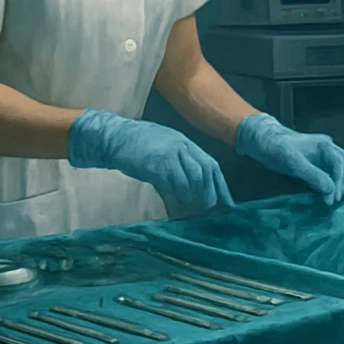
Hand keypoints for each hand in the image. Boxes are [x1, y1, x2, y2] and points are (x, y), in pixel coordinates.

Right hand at [69, 109, 233, 208]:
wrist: (116, 137)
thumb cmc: (141, 145)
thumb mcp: (166, 147)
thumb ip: (180, 163)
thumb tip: (194, 186)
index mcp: (186, 143)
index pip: (211, 165)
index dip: (220, 185)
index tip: (227, 201)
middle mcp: (181, 147)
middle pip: (205, 171)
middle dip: (210, 191)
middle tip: (210, 206)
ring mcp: (168, 155)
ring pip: (192, 176)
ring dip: (195, 193)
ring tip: (193, 202)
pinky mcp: (154, 164)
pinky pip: (171, 181)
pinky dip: (176, 191)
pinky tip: (176, 197)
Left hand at [235, 113, 343, 204]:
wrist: (262, 141)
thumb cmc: (276, 148)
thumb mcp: (293, 163)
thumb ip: (313, 175)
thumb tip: (330, 190)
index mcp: (324, 145)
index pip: (340, 163)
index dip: (339, 181)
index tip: (333, 197)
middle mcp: (326, 148)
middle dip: (342, 182)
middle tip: (335, 199)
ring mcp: (321, 155)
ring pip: (338, 169)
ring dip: (338, 183)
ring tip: (332, 198)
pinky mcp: (314, 162)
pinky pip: (328, 172)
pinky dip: (330, 183)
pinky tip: (325, 193)